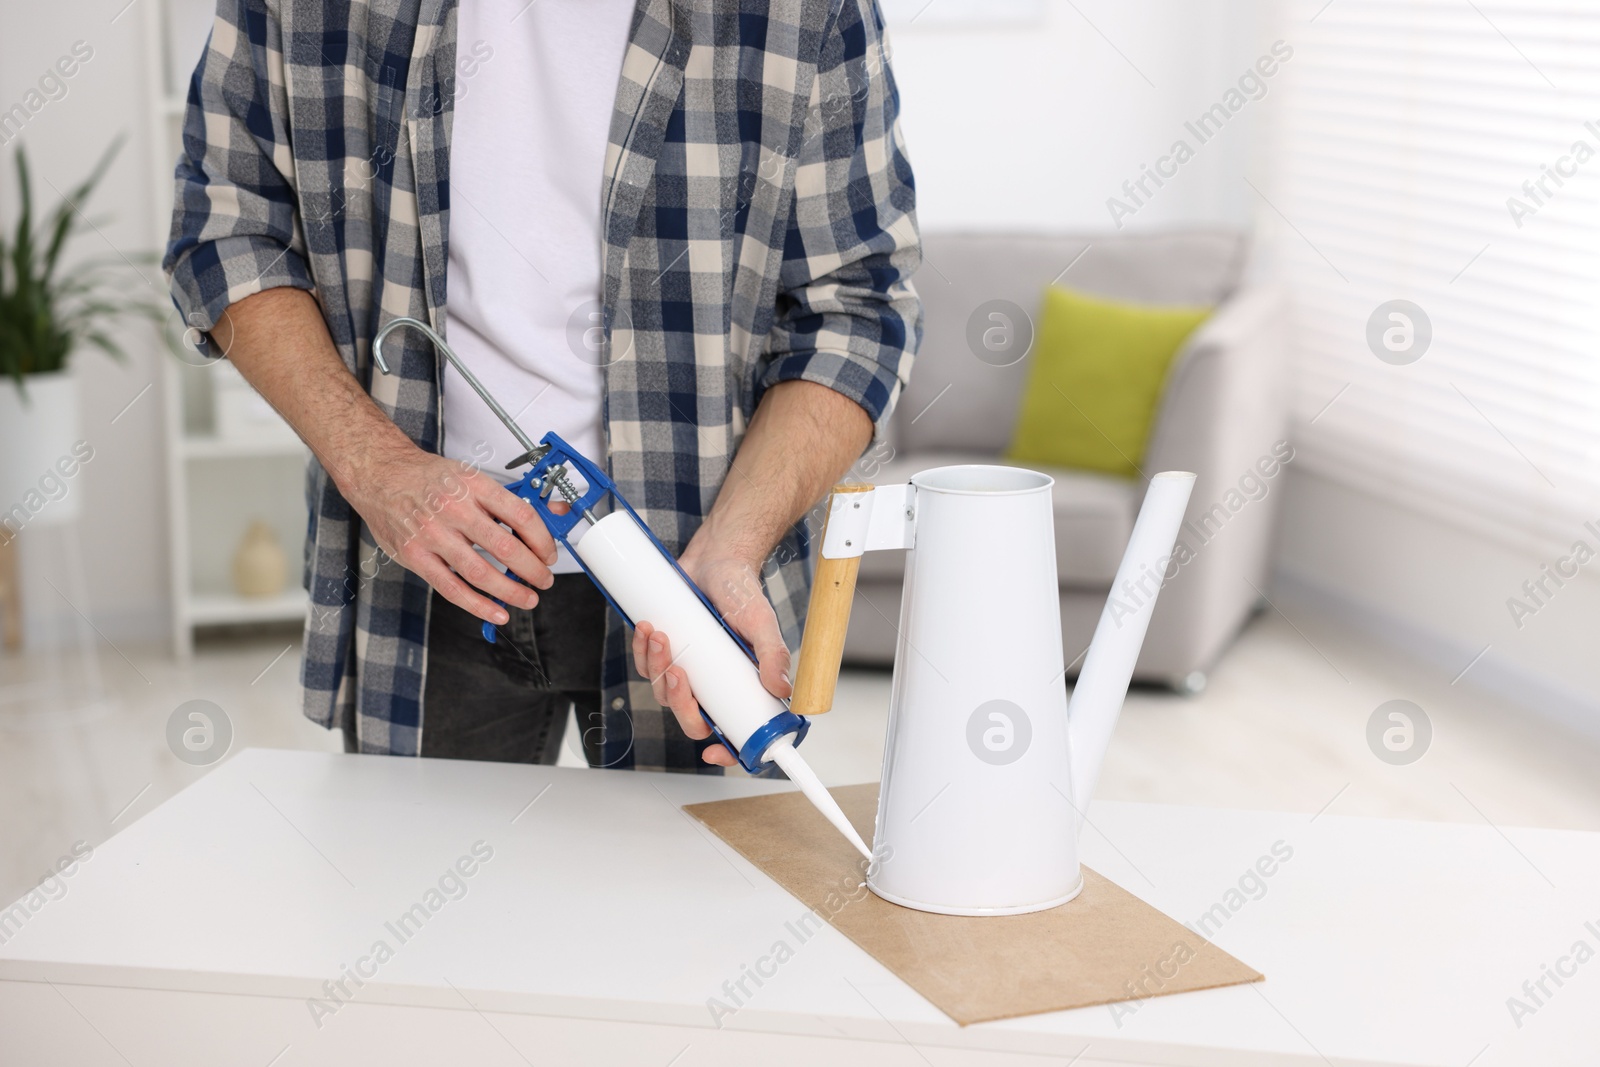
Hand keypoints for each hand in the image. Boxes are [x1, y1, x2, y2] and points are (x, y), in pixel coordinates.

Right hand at [339, 440, 557, 624]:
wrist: (380, 475)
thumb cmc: (428, 478)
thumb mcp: (471, 476)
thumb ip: (509, 500)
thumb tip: (553, 514)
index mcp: (474, 485)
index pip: (521, 516)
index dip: (543, 541)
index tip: (549, 554)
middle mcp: (454, 509)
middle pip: (505, 548)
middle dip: (533, 570)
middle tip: (544, 579)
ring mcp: (433, 535)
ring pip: (481, 573)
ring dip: (511, 591)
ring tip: (527, 597)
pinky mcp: (416, 556)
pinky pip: (452, 588)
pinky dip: (478, 605)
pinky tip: (496, 612)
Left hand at [631, 546, 791, 766]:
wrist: (717, 558)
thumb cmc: (741, 591)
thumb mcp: (761, 622)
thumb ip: (772, 654)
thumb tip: (781, 688)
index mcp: (737, 685)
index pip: (733, 730)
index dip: (726, 750)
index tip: (714, 754)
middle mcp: (711, 683)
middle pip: (691, 716)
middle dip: (679, 700)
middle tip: (678, 672)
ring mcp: (686, 667)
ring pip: (663, 690)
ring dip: (657, 668)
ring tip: (662, 636)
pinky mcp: (664, 650)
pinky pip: (645, 664)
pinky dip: (642, 650)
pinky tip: (648, 628)